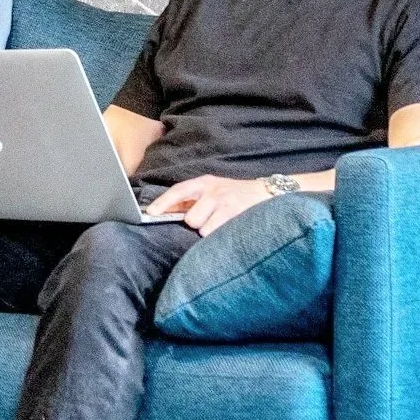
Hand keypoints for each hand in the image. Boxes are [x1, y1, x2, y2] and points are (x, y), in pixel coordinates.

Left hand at [146, 174, 274, 236]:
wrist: (268, 192)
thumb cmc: (236, 195)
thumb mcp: (214, 191)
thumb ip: (193, 200)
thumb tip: (168, 212)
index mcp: (204, 182)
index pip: (178, 190)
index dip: (163, 202)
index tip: (151, 213)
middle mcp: (213, 190)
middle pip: (190, 217)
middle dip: (196, 224)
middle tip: (209, 221)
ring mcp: (225, 202)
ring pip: (202, 227)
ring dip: (208, 231)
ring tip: (221, 225)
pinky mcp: (235, 213)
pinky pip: (216, 232)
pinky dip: (218, 236)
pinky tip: (227, 230)